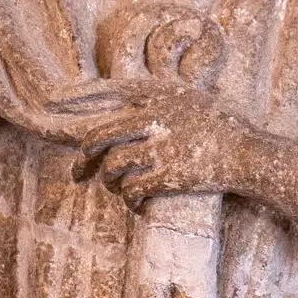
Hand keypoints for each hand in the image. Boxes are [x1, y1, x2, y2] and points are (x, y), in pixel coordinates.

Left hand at [63, 81, 268, 205]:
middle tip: (77, 176)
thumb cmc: (221, 127)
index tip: (49, 101)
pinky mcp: (169, 174)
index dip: (75, 97)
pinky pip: (133, 190)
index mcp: (159, 93)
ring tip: (118, 190)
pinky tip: (137, 206)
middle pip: (98, 136)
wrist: (248, 154)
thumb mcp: (190, 99)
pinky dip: (131, 202)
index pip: (106, 90)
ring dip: (109, 184)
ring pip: (112, 167)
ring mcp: (161, 145)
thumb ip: (158, 101)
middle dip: (82, 160)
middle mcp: (155, 116)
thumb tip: (120, 113)